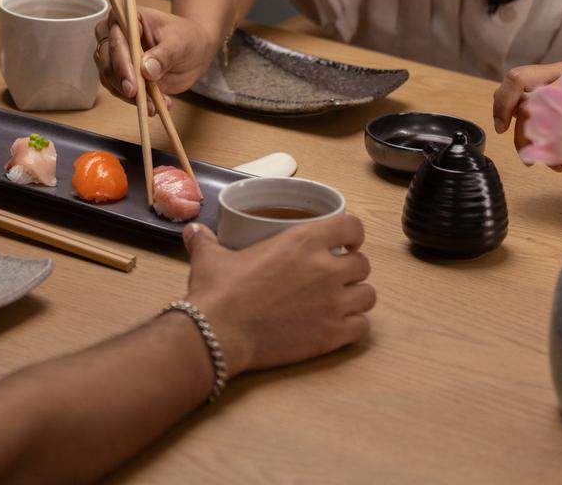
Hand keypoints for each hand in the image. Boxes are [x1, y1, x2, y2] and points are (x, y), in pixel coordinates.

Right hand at [94, 7, 217, 105]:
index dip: (121, 60)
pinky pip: (120, 91)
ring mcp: (117, 56)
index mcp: (129, 18)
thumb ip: (164, 55)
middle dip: (121, 80)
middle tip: (137, 96)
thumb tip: (146, 70)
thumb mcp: (180, 43)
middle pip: (106, 59)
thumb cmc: (187, 37)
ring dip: (128, 95)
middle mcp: (116, 35)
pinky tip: (154, 106)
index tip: (132, 82)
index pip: (116, 37)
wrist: (195, 50)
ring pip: (109, 77)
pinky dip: (135, 101)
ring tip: (153, 104)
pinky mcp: (121, 75)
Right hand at [182, 217, 374, 374]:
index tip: (345, 242)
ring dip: (357, 297)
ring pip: (369, 295)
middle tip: (336, 276)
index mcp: (304, 241)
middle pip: (363, 264)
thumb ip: (207, 241)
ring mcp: (332, 303)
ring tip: (341, 301)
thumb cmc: (217, 292)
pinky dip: (354, 326)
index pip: (352, 226)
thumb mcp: (211, 258)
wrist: (216, 334)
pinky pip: (362, 327)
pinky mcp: (330, 335)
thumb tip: (192, 231)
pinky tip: (340, 327)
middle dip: (353, 269)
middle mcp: (325, 269)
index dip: (351, 234)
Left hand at [493, 61, 561, 183]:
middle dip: (522, 136)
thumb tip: (503, 115)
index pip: (517, 78)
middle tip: (529, 157)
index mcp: (558, 72)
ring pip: (546, 121)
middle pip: (528, 102)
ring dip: (546, 149)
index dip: (502, 103)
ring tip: (556, 160)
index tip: (501, 128)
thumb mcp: (549, 121)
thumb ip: (528, 111)